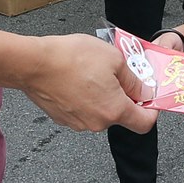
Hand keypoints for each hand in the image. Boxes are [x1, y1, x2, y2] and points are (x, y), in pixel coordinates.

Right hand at [19, 34, 158, 132]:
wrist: (33, 63)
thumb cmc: (72, 58)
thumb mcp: (114, 58)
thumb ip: (134, 79)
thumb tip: (143, 90)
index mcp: (114, 110)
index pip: (143, 124)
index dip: (150, 111)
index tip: (148, 98)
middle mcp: (97, 123)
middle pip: (119, 114)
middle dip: (122, 95)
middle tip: (115, 72)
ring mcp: (77, 123)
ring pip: (99, 111)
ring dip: (101, 95)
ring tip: (91, 71)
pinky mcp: (62, 118)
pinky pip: (82, 109)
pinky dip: (84, 97)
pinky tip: (76, 78)